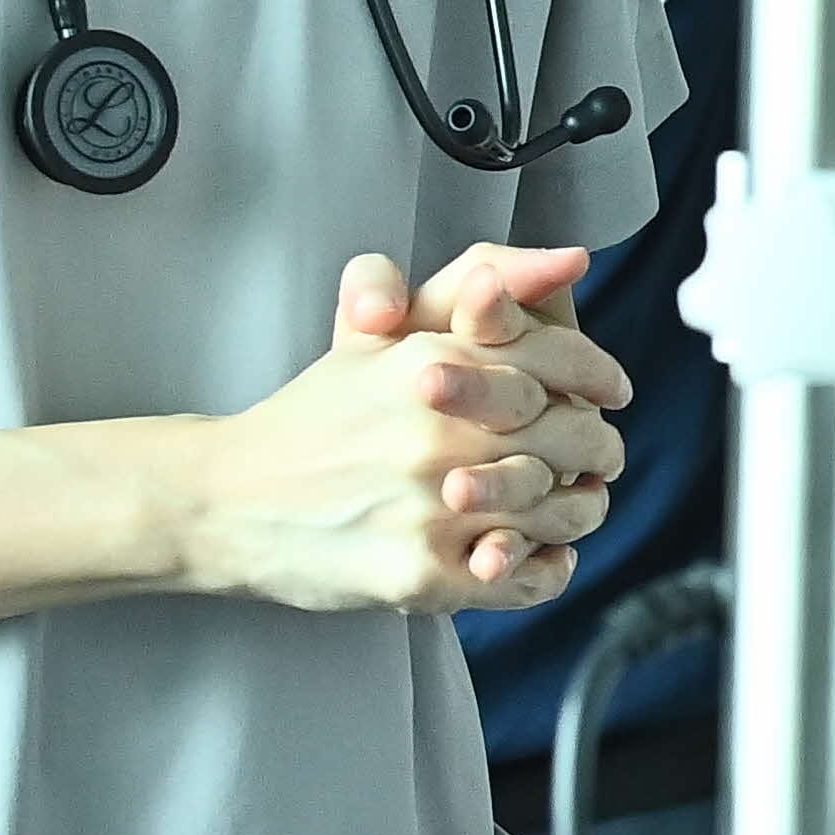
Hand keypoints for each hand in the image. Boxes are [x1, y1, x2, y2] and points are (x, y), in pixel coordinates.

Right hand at [183, 254, 622, 612]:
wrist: (223, 499)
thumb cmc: (310, 418)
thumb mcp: (374, 338)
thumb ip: (463, 294)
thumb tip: (572, 256)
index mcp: (435, 363)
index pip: (560, 362)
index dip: (599, 377)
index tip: (611, 393)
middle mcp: (440, 430)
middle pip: (574, 439)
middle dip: (597, 449)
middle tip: (599, 457)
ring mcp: (432, 506)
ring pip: (559, 513)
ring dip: (577, 512)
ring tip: (572, 507)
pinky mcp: (422, 573)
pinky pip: (522, 577)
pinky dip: (541, 570)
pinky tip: (537, 556)